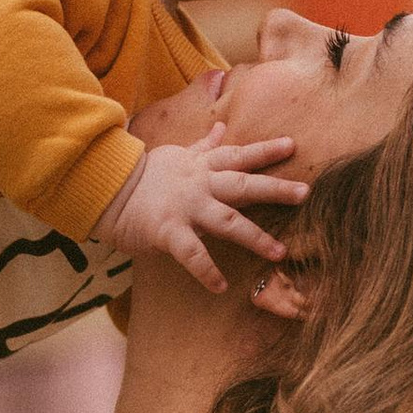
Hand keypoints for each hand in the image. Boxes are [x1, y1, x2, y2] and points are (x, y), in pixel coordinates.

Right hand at [99, 130, 305, 297]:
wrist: (106, 191)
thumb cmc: (143, 177)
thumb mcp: (177, 156)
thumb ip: (204, 146)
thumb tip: (223, 126)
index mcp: (201, 167)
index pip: (238, 155)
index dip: (266, 150)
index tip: (293, 145)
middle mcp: (198, 184)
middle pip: (242, 183)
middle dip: (274, 188)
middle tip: (305, 193)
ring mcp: (185, 208)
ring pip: (227, 220)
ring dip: (255, 236)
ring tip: (280, 253)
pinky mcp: (168, 231)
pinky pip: (192, 253)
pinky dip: (207, 270)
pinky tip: (221, 286)